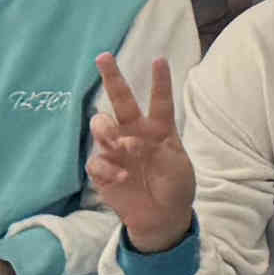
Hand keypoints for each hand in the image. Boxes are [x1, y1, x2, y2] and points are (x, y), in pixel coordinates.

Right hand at [85, 48, 196, 253]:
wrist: (162, 217)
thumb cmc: (175, 187)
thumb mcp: (177, 166)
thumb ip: (156, 150)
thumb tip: (128, 140)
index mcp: (159, 129)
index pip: (160, 101)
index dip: (160, 82)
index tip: (159, 60)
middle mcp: (134, 133)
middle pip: (121, 102)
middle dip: (112, 78)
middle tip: (104, 57)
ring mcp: (116, 151)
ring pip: (101, 126)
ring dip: (106, 130)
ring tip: (118, 144)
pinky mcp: (103, 171)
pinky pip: (96, 161)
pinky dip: (107, 167)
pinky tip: (120, 176)